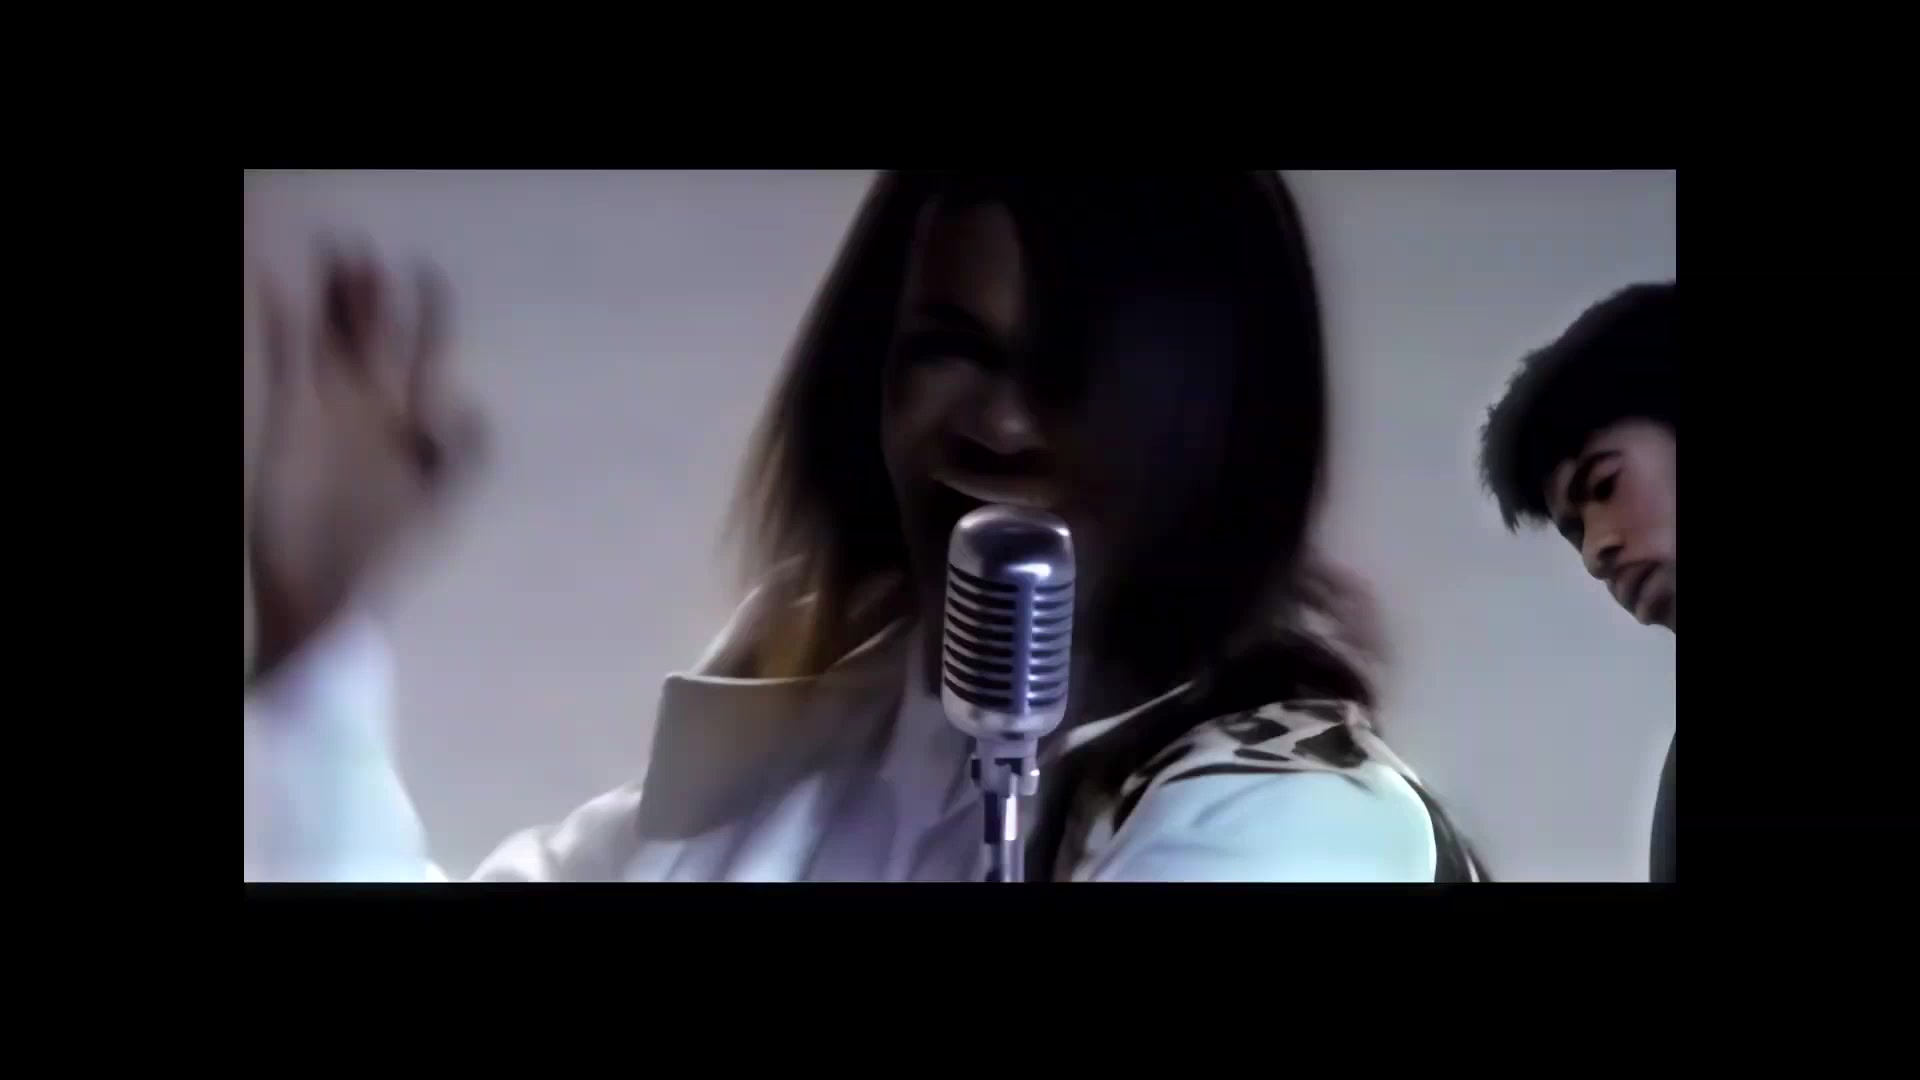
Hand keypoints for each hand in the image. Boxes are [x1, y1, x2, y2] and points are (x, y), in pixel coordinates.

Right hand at [247, 239, 484, 680]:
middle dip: (370, 297)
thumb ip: (466, 460)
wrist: (326, 594)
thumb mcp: (441, 510)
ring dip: (332, 301)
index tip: (430, 274)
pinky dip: (285, 325)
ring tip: (334, 255)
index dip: (432, 316)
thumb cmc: (389, 557)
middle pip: (373, 338)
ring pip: (331, 340)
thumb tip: (474, 408)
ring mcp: (329, 411)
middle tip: (362, 250)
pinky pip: (287, 361)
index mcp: (415, 424)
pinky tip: (281, 287)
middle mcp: (373, 409)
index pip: (428, 357)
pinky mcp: (289, 419)